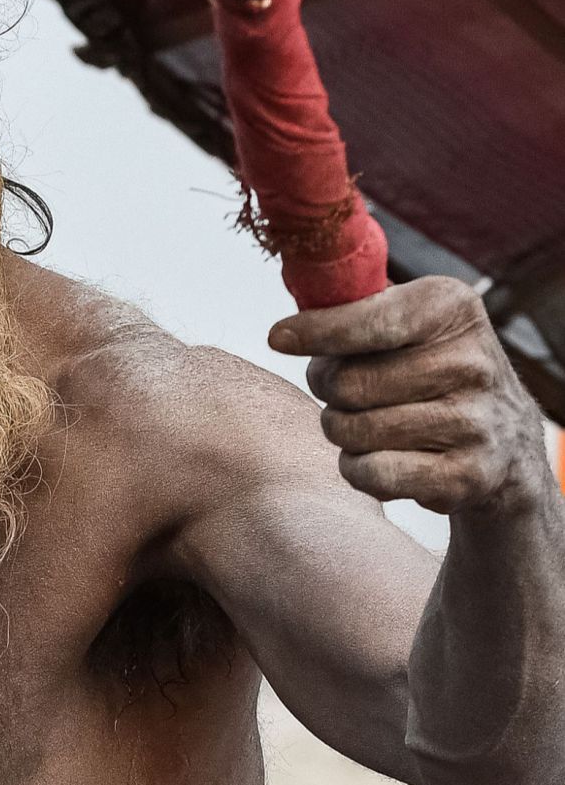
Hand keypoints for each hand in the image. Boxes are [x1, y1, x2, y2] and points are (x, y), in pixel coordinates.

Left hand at [270, 276, 551, 513]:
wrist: (505, 439)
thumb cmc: (428, 367)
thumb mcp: (408, 319)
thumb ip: (351, 309)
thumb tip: (284, 330)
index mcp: (451, 308)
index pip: (369, 322)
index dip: (316, 332)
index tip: (278, 338)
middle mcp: (471, 362)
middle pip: (345, 384)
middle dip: (328, 390)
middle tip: (347, 390)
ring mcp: (474, 422)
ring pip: (350, 431)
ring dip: (342, 431)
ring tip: (371, 422)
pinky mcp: (467, 476)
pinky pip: (370, 474)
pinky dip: (358, 469)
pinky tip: (384, 457)